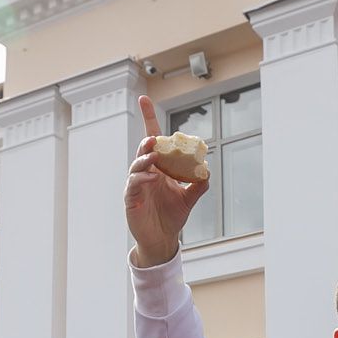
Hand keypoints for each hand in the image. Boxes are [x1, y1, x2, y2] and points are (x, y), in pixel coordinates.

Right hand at [126, 95, 209, 265]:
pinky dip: (142, 179)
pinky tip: (152, 178)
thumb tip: (207, 171)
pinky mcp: (131, 199)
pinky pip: (134, 185)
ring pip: (136, 166)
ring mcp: (136, 185)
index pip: (152, 139)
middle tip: (155, 139)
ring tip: (154, 158)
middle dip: (148, 142)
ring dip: (145, 160)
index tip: (143, 99)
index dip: (148, 118)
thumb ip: (199, 185)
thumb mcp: (189, 199)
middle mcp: (145, 172)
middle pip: (143, 150)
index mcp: (158, 167)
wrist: (162, 239)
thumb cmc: (172, 216)